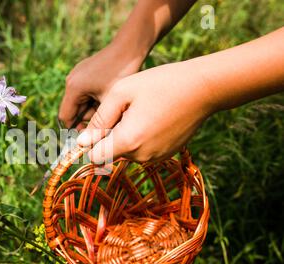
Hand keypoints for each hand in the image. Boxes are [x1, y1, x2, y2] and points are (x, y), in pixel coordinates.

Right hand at [58, 43, 144, 129]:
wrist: (129, 47)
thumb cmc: (121, 73)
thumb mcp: (110, 101)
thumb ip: (98, 121)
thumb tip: (92, 140)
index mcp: (73, 89)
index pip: (65, 118)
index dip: (76, 130)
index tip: (91, 136)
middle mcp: (71, 81)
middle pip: (74, 110)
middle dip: (88, 118)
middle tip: (107, 120)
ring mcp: (77, 75)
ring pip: (81, 102)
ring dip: (93, 108)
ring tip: (111, 106)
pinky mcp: (85, 72)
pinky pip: (85, 92)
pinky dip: (95, 99)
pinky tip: (109, 96)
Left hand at [76, 60, 216, 162]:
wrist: (203, 88)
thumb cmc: (160, 84)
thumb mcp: (121, 92)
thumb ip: (99, 119)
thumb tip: (82, 142)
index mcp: (128, 141)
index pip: (95, 157)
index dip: (91, 142)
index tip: (98, 124)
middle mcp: (142, 156)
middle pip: (111, 154)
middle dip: (110, 135)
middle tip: (125, 109)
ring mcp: (156, 158)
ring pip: (126, 152)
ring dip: (126, 136)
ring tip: (141, 111)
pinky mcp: (166, 155)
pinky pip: (142, 150)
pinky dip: (141, 137)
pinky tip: (152, 117)